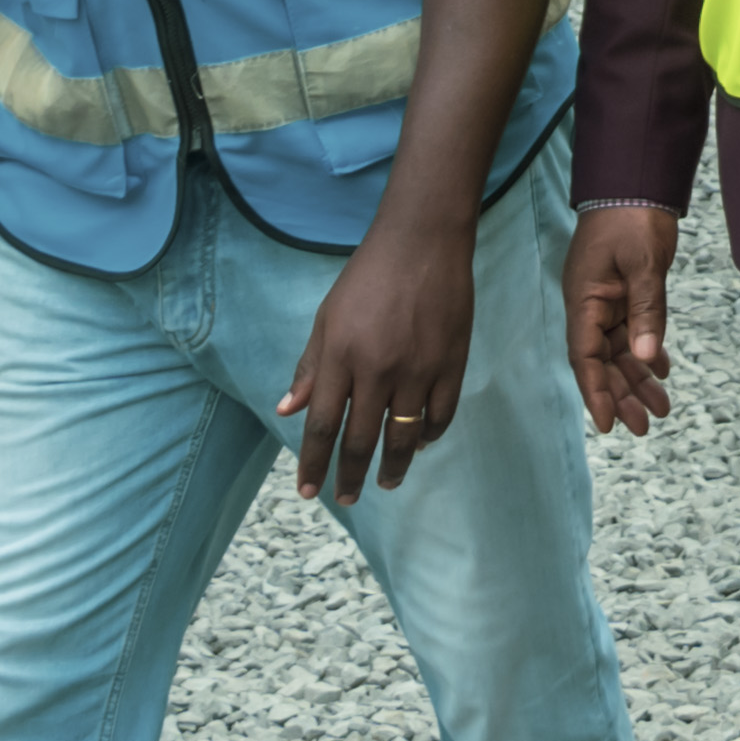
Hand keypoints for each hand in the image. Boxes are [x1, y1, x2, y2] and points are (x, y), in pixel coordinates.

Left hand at [279, 208, 475, 505]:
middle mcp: (378, 369)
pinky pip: (440, 415)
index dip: (314, 463)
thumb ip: (310, 366)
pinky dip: (429, 436)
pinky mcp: (451, 363)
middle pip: (360, 440)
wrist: (423, 242)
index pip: (323, 425)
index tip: (310, 491)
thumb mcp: (327, 317)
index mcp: (341, 356)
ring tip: (386, 482)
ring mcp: (418, 369)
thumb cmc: (367, 277)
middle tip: (346, 498)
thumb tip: (288, 410)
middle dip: (350, 476)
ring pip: (403, 437)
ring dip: (393, 467)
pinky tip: (420, 443)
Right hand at [565, 203, 681, 436]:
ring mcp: (606, 299)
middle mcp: (591, 306)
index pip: (585, 358)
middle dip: (622, 394)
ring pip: (619, 350)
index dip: (596, 393)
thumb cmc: (632, 217)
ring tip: (660, 408)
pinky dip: (646, 350)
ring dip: (637, 378)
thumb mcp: (643, 263)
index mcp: (585, 301)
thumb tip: (646, 356)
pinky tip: (660, 370)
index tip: (609, 425)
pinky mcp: (623, 292)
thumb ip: (646, 310)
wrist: (635, 181)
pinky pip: (632, 330)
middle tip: (645, 427)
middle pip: (603, 362)